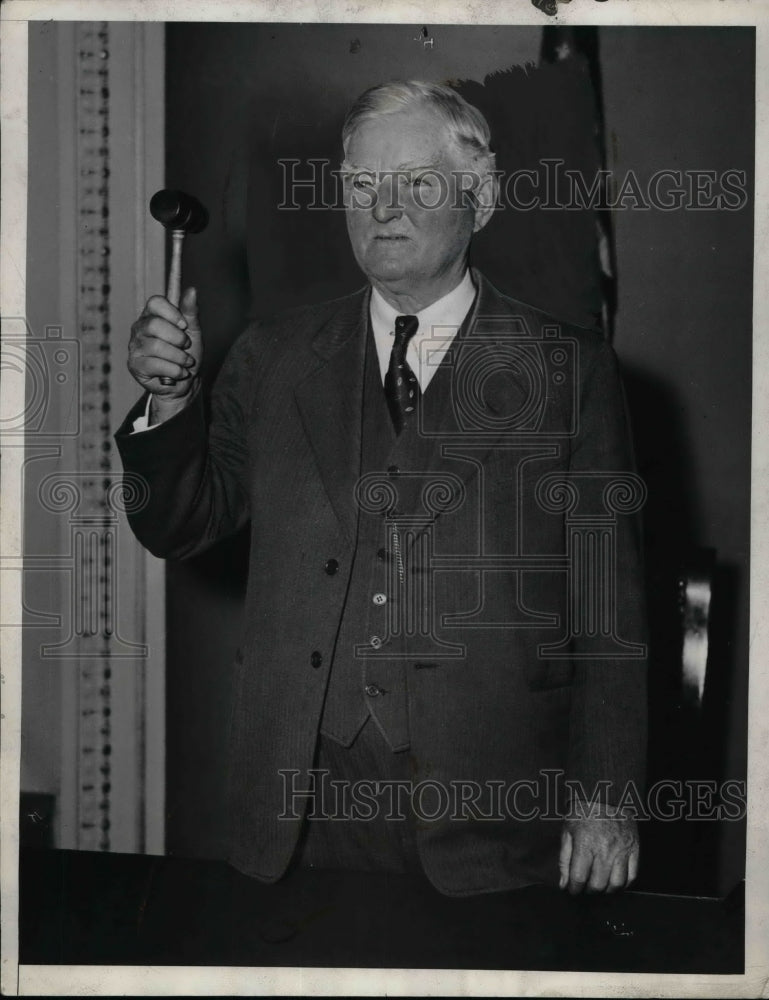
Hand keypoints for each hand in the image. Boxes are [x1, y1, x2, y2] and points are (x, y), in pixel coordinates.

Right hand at [127, 286, 202, 403]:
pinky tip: (179, 372)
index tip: (184, 325)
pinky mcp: (135, 365)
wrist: (185, 382)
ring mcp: (134, 347)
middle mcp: (139, 328)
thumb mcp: (193, 331)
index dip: (172, 312)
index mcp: (152, 315)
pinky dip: (174, 370)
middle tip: (186, 346)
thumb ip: (190, 312)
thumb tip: (192, 290)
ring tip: (186, 362)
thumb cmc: (187, 353)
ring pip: (156, 346)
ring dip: (179, 357)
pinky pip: (155, 365)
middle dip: (178, 338)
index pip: (155, 302)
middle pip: (155, 324)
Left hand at [558, 806, 638, 893]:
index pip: (579, 877)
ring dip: (606, 890)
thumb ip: (564, 859)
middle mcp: (605, 849)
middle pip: (598, 884)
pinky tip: (615, 882)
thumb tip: (563, 883)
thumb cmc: (583, 812)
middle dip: (589, 891)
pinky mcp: (634, 849)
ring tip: (600, 886)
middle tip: (585, 888)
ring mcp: (622, 850)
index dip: (574, 889)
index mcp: (585, 844)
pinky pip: (632, 875)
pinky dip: (624, 884)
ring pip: (616, 884)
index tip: (573, 890)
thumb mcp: (567, 831)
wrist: (606, 795)